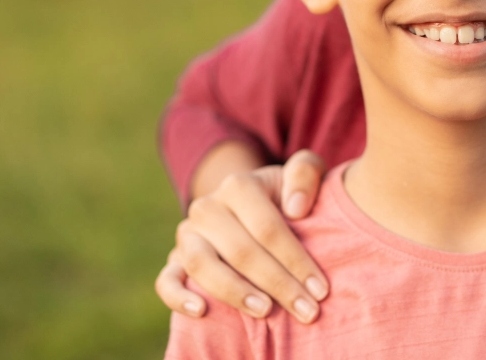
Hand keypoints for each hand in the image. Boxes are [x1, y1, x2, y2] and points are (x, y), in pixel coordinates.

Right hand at [153, 149, 329, 322]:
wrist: (251, 205)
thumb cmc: (285, 195)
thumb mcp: (302, 174)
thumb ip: (305, 173)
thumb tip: (295, 207)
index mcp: (238, 185)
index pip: (268, 227)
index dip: (295, 260)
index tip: (320, 289)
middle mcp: (207, 207)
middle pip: (241, 250)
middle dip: (278, 284)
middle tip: (307, 311)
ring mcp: (187, 234)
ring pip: (202, 265)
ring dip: (235, 292)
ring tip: (266, 311)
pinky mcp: (174, 259)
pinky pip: (166, 280)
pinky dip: (178, 297)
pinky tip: (202, 311)